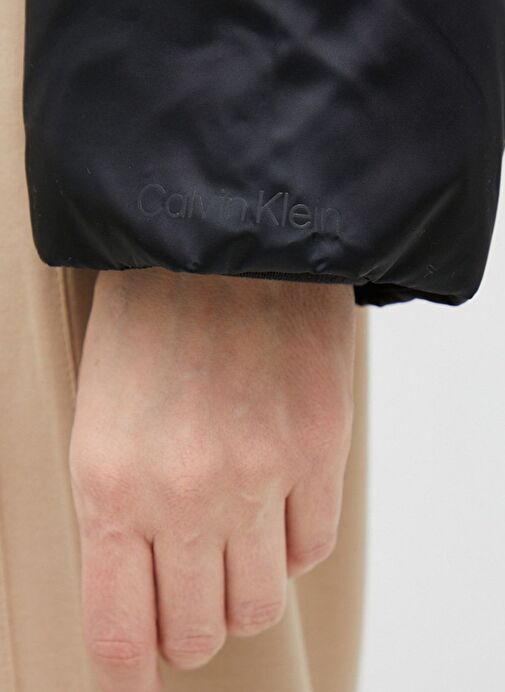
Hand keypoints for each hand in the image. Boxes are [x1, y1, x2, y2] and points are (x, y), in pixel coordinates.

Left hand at [70, 269, 355, 690]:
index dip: (129, 668)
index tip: (139, 673)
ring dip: (241, 594)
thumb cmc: (149, 318)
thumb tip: (150, 578)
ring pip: (258, 602)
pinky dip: (288, 546)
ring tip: (232, 558)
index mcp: (109, 484)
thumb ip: (122, 506)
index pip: (118, 629)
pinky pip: (310, 547)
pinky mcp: (320, 448)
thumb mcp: (102, 414)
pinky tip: (273, 512)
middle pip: (197, 629)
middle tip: (188, 607)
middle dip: (188, 631)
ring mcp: (260, 474)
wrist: (221, 235)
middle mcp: (186, 494)